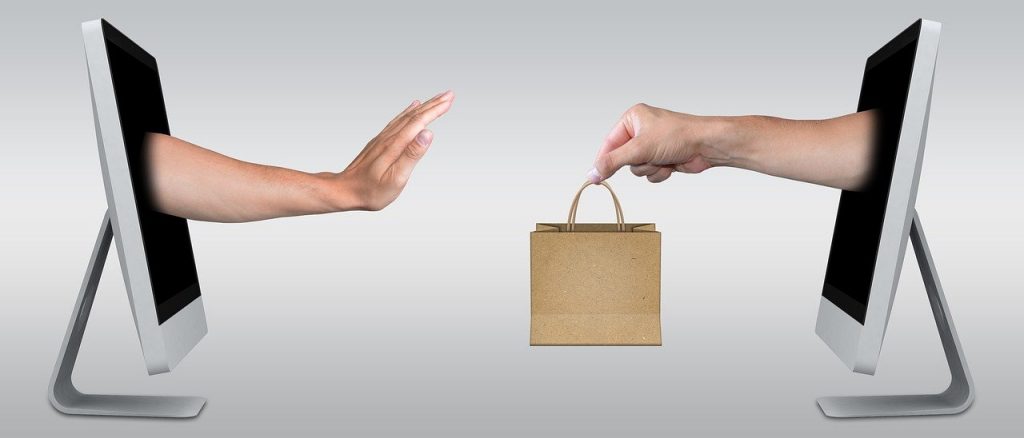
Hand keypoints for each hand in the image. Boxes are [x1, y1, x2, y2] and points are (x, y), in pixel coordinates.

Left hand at [332, 90, 454, 210]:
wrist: (345, 191)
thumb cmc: (371, 191)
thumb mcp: (396, 178)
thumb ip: (412, 155)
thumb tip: (428, 133)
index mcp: (395, 145)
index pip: (419, 122)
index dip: (435, 111)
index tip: (449, 100)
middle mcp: (389, 138)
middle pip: (414, 116)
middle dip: (433, 104)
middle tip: (449, 94)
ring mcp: (383, 138)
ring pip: (406, 117)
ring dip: (424, 106)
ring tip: (437, 99)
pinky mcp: (380, 142)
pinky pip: (397, 121)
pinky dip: (408, 112)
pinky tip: (413, 107)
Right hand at [588, 103, 723, 183]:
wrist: (706, 145)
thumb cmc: (678, 136)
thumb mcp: (639, 149)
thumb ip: (613, 162)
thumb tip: (593, 173)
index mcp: (633, 119)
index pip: (609, 143)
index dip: (603, 161)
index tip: (595, 177)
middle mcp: (641, 131)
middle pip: (623, 159)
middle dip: (638, 162)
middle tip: (647, 157)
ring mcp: (652, 146)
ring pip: (637, 168)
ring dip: (650, 168)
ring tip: (663, 158)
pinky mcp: (662, 158)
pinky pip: (650, 173)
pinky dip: (659, 172)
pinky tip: (671, 163)